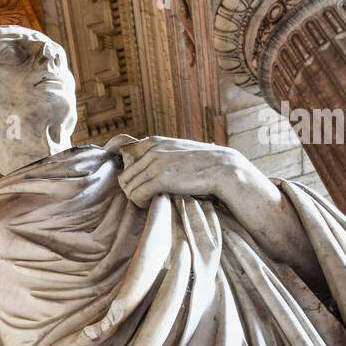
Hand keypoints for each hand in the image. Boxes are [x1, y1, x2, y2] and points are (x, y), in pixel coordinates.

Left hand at [114, 135, 257, 208]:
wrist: (223, 169)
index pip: (122, 151)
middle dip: (131, 188)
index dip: (125, 170)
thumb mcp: (176, 150)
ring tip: (149, 200)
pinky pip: (137, 195)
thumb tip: (140, 163)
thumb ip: (158, 153)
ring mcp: (155, 163)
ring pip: (128, 187)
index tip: (132, 180)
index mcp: (153, 141)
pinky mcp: (161, 178)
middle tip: (144, 196)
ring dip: (136, 197)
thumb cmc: (200, 163)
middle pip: (124, 175)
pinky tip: (152, 203)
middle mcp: (151, 150)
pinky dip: (141, 203)